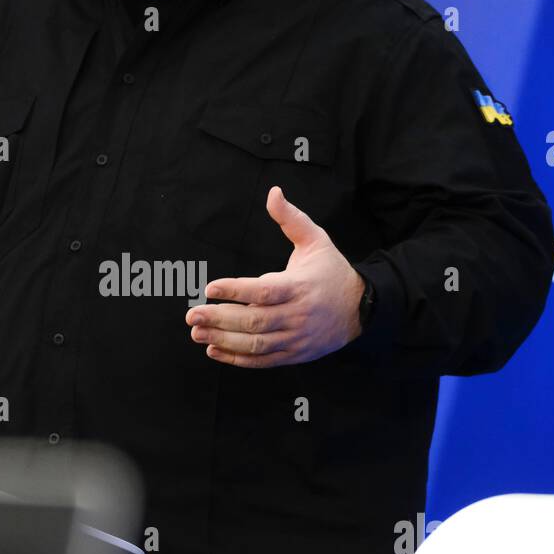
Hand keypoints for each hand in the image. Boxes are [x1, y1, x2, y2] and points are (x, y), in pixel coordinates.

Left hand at [185, 186, 364, 367]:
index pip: (264, 292)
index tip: (209, 288)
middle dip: (219, 318)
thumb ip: (291, 218)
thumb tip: (273, 193)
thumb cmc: (331, 272)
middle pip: (254, 321)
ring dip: (223, 340)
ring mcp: (296, 338)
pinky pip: (263, 360)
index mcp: (300, 287)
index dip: (236, 290)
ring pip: (256, 344)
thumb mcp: (316, 240)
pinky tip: (214, 349)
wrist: (361, 309)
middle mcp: (297, 315)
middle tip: (192, 314)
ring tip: (197, 332)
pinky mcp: (294, 354)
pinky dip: (237, 359)